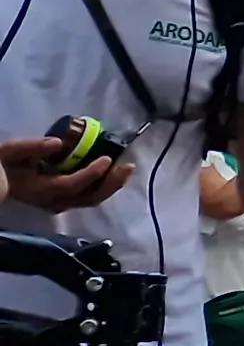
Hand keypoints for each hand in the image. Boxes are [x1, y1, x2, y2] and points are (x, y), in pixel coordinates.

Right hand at [0, 134, 131, 213]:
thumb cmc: (3, 164)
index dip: (91, 173)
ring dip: (111, 186)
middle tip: (128, 166)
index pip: (72, 184)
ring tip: (127, 169)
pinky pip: (87, 197)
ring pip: (90, 199)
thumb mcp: (12, 151)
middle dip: (111, 183)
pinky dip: (102, 187)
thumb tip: (59, 143)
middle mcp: (53, 201)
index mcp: (41, 189)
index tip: (108, 159)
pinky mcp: (61, 200)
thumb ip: (33, 147)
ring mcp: (58, 203)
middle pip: (88, 197)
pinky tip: (113, 174)